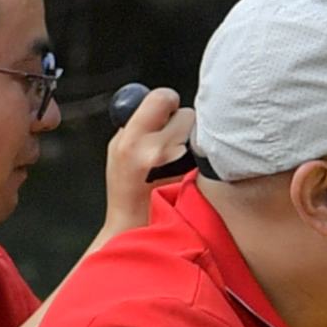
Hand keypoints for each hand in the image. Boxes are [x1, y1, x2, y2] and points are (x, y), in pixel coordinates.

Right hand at [99, 84, 192, 234]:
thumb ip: (138, 123)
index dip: (166, 101)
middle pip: (187, 116)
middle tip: (173, 138)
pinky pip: (206, 157)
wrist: (134, 228)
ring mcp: (178, 169)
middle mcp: (155, 152)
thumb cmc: (127, 187)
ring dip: (193, 142)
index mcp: (131, 140)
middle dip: (182, 124)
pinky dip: (200, 159)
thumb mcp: (119, 149)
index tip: (166, 108)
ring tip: (178, 160)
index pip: (162, 98)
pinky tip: (187, 172)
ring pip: (199, 136)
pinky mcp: (197, 182)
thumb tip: (162, 100)